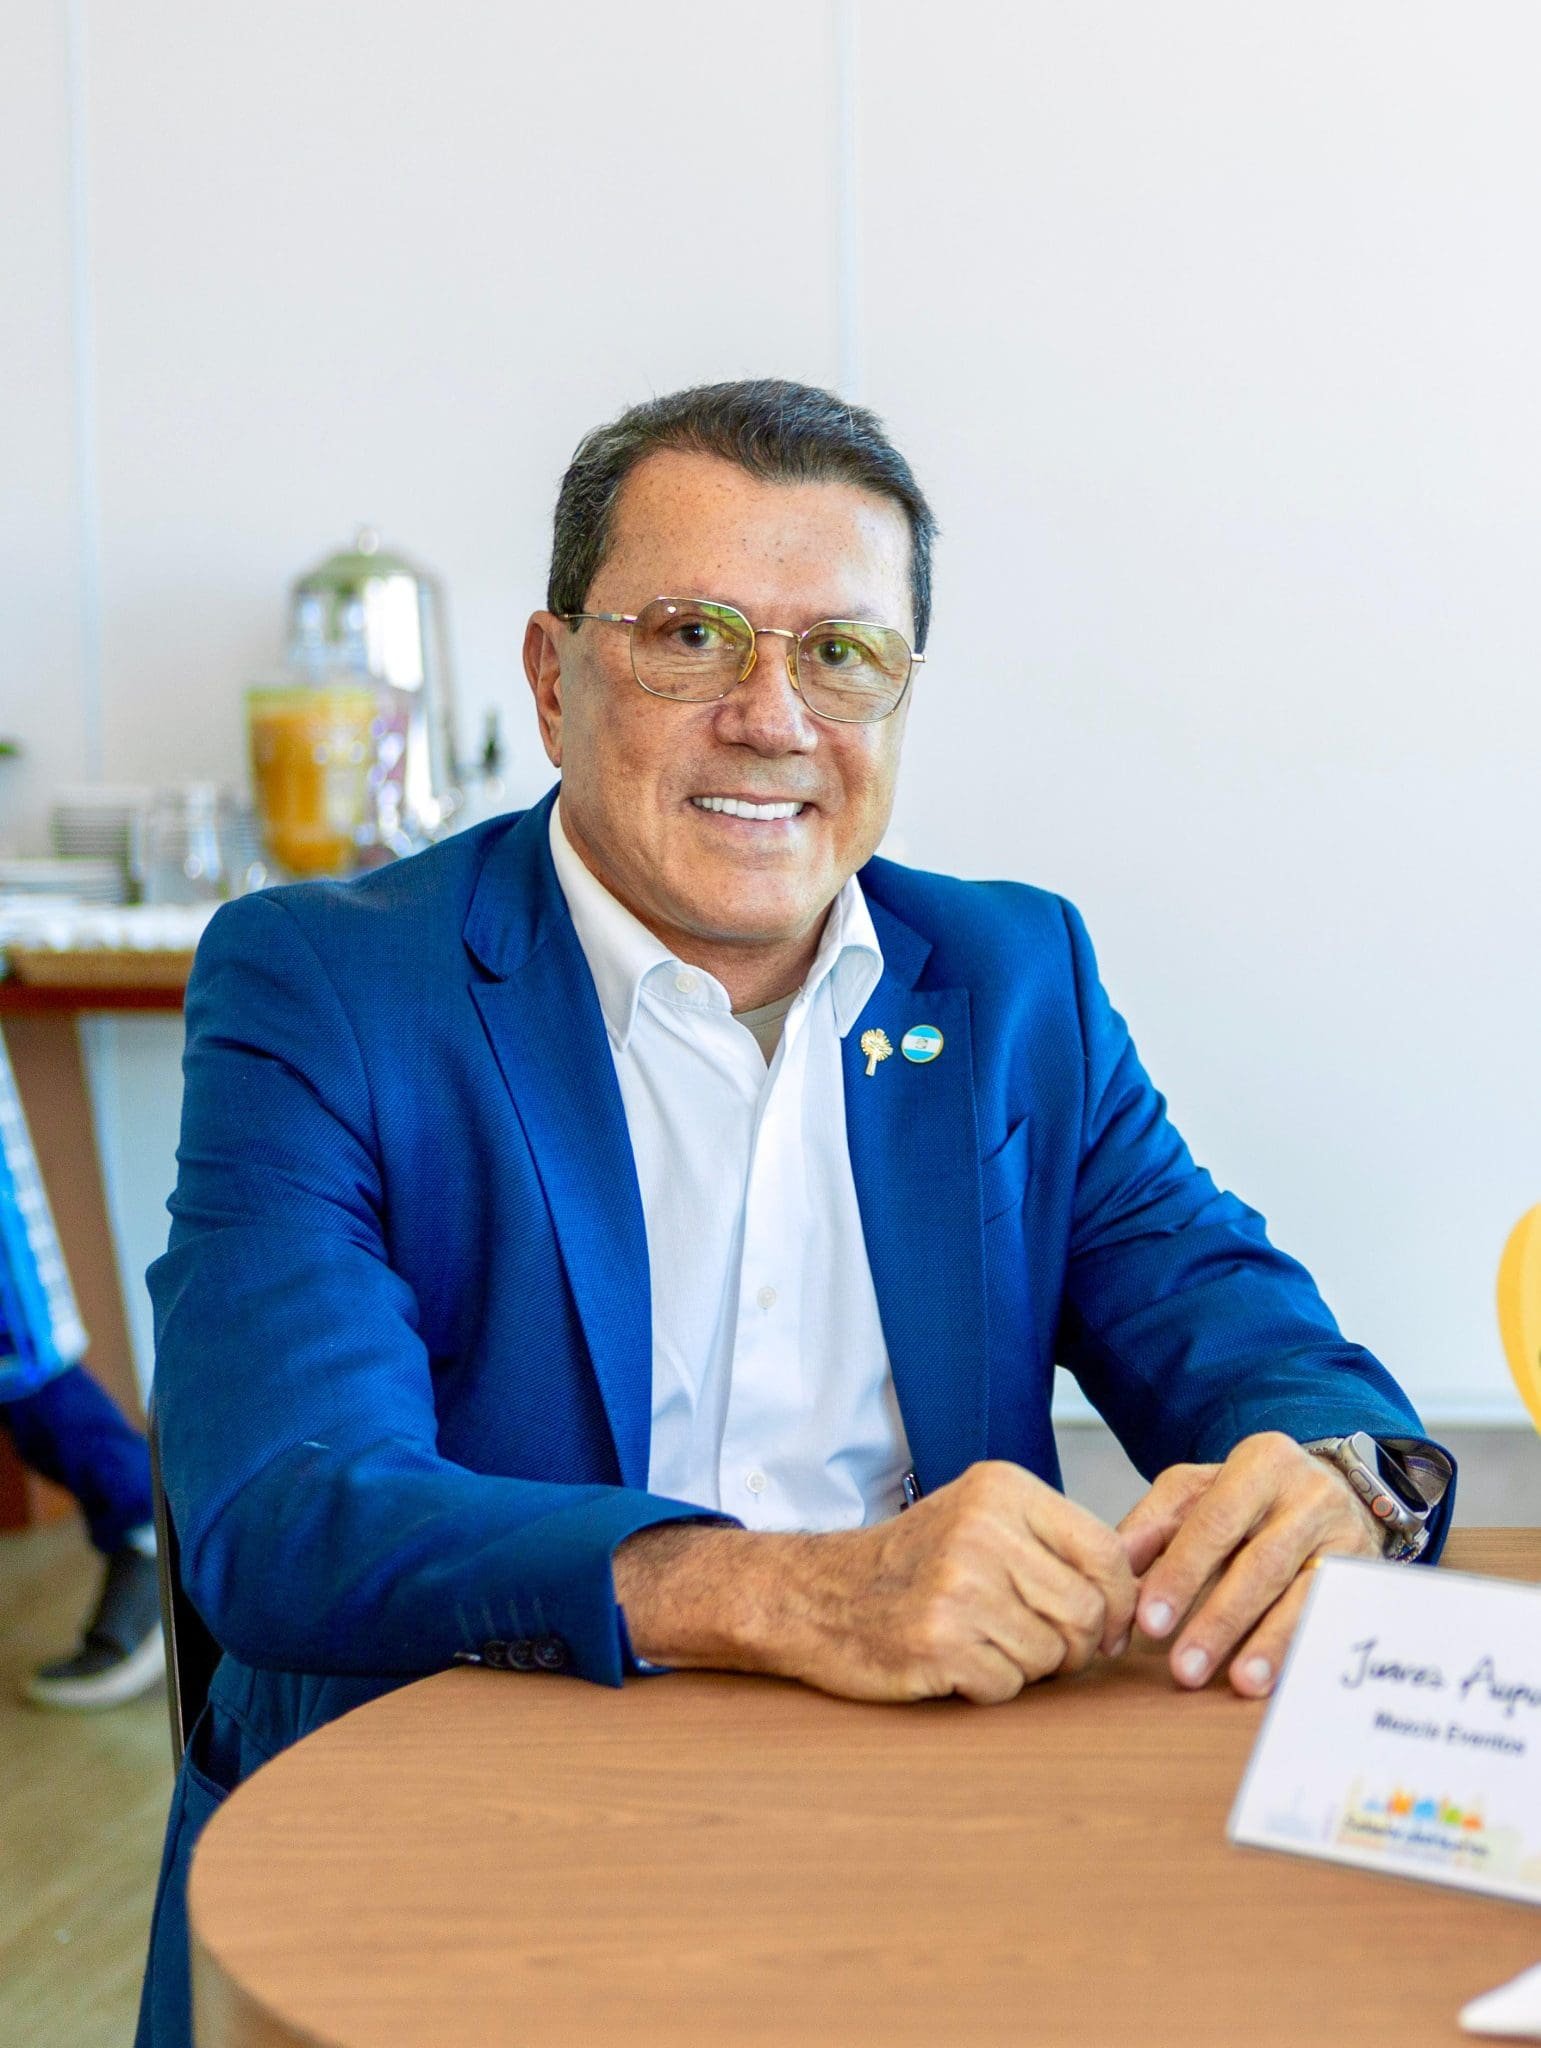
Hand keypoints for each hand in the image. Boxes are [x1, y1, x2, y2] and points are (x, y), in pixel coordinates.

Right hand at [614, 1460, 1137, 1706]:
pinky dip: (989, 1687)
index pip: (1109, 1554)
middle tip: (1042, 1646)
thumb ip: (1054, 1544)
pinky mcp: (937, 1642)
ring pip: (1054, 1654)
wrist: (815, 1594)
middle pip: (1089, 1612)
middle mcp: (983, 1529)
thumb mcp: (981, 1519)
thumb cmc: (910, 1563)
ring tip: (986, 1645)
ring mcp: (958, 1586)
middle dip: (1078, 1645)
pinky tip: (955, 1663)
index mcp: (1002, 1489)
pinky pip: (1008, 1685)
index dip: (1120, 1603)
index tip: (1104, 1626)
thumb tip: (1138, 1601)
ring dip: (1030, 1666)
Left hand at [1117, 1432, 1382, 1698]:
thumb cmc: (1251, 1498)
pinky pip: (1334, 1618)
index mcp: (1262, 1461)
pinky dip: (1303, 1650)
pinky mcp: (1367, 1575)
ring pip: (1305, 1595)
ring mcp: (1346, 1535)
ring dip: (1268, 1643)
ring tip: (1238, 1682)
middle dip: (1219, 1619)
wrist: (1338, 1489)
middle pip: (1261, 1564)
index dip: (1182, 1573)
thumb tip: (1116, 1581)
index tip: (1149, 1621)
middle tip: (1184, 1667)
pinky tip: (1281, 1679)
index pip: (1215, 1521)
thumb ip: (1152, 1528)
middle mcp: (1311, 1494)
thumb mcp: (1198, 1493)